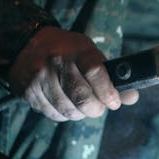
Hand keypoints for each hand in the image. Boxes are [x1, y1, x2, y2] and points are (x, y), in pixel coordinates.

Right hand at [8, 26, 138, 121]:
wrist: (27, 44)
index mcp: (77, 50)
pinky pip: (52, 113)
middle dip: (95, 109)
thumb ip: (110, 76)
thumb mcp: (90, 53)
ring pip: (67, 110)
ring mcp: (40, 77)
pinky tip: (65, 104)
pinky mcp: (28, 91)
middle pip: (81, 97)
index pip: (95, 72)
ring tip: (82, 106)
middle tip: (99, 108)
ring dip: (80, 114)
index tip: (114, 102)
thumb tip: (132, 98)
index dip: (108, 92)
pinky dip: (63, 114)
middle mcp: (57, 62)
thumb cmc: (67, 51)